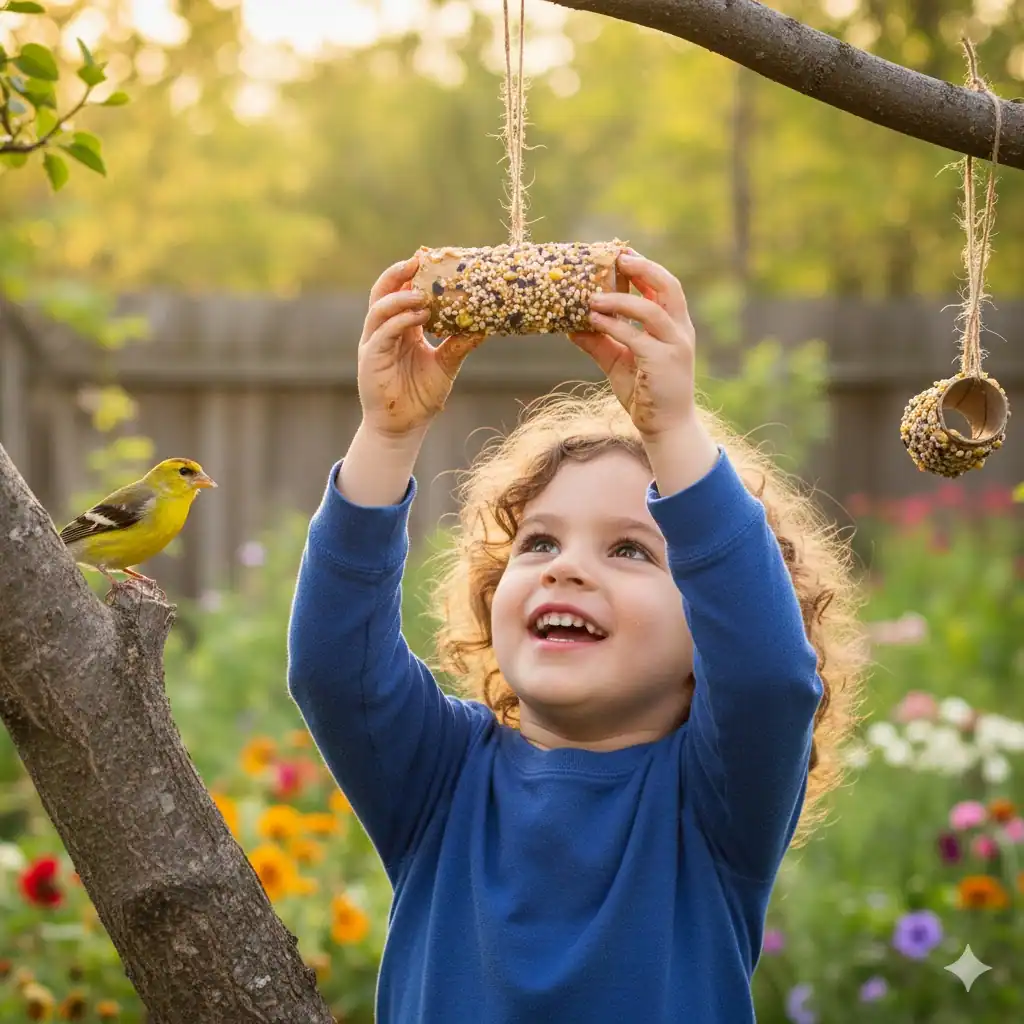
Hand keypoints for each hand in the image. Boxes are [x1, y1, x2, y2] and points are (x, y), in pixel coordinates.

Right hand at [357, 256, 485, 438]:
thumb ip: (459, 344)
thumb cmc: (421, 396)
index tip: (430, 258)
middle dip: (398, 273)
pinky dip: (399, 321)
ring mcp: (374, 343)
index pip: (401, 293)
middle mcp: (384, 331)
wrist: (404, 427)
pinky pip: (382, 333)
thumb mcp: (446, 364)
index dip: (412, 275)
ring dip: (401, 297)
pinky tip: (419, 317)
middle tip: (418, 260)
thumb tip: (485, 325)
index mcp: (401, 328)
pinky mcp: (371, 359)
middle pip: (383, 292)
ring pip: (380, 309)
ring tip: (423, 294)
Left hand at [568, 251, 696, 439]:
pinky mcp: (663, 363)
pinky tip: (594, 320)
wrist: (664, 427)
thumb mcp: (618, 361)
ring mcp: (674, 346)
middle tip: (617, 258)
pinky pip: (636, 337)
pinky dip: (615, 325)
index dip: (645, 267)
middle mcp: (680, 331)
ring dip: (620, 299)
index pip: (664, 286)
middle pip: (668, 286)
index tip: (622, 253)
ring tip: (592, 298)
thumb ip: (599, 341)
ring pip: (650, 309)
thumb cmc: (644, 392)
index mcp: (674, 326)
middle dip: (644, 268)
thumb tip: (572, 325)